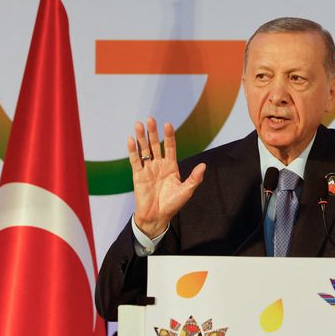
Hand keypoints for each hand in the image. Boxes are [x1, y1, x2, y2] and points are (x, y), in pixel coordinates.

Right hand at [128, 117, 205, 238]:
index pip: (170, 147)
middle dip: (153, 132)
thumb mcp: (186, 191)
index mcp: (171, 166)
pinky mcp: (138, 175)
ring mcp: (148, 169)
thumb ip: (194, 178)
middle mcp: (159, 165)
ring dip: (141, 137)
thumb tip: (204, 165)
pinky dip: (133, 150)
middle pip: (155, 145)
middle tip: (150, 119)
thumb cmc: (173, 204)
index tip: (167, 124)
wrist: (157, 217)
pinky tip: (130, 140)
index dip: (169, 136)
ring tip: (138, 124)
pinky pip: (135, 160)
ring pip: (144, 150)